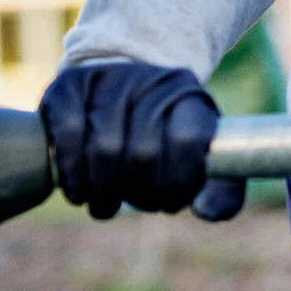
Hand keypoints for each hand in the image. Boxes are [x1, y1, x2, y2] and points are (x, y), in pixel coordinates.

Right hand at [39, 61, 245, 220]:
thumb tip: (206, 212)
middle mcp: (150, 80)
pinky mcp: (68, 85)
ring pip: (103, 148)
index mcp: (190, 97)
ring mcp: (108, 78)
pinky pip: (67, 134)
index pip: (187, 140)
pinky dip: (73, 173)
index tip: (171, 202)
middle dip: (140, 193)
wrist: (123, 94)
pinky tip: (80, 192)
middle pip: (143, 152)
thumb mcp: (203, 159)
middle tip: (141, 204)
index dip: (178, 182)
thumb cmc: (167, 138)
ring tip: (108, 203)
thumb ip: (222, 192)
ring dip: (104, 190)